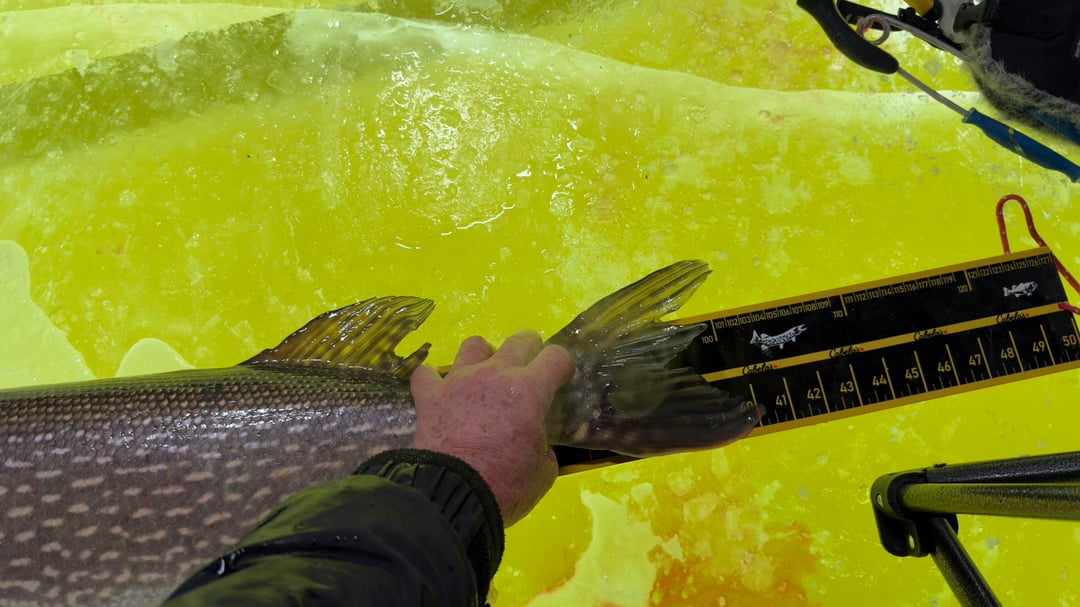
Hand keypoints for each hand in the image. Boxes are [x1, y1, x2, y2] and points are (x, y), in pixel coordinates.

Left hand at [410, 331, 574, 526]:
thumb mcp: (543, 471)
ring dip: (483, 355)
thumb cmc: (505, 484)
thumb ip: (542, 447)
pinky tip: (439, 390)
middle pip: (519, 341)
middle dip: (530, 348)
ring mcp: (459, 381)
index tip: (562, 378)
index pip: (556, 357)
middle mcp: (494, 375)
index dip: (564, 365)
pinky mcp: (429, 396)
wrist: (452, 494)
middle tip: (529, 366)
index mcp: (529, 390)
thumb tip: (535, 446)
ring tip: (484, 373)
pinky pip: (426, 374)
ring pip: (474, 345)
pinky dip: (433, 379)